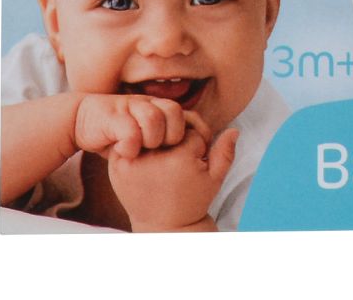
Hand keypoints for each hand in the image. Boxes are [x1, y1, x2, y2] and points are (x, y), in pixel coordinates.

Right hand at [73, 92, 186, 158]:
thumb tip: (189, 156)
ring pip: (154, 118)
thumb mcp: (142, 136)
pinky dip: (131, 144)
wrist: (84, 118)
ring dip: (152, 138)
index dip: (190, 133)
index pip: (187, 115)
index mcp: (158, 108)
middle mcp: (147, 104)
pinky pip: (129, 129)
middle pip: (174, 111)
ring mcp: (130, 108)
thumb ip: (161, 141)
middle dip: (173, 135)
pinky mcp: (112, 117)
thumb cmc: (116, 132)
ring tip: (145, 151)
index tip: (188, 154)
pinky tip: (127, 153)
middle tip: (163, 151)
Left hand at [108, 111, 239, 232]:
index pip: (192, 130)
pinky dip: (137, 142)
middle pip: (170, 124)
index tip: (197, 161)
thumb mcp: (214, 180)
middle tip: (179, 158)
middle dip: (178, 135)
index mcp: (180, 159)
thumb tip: (235, 130)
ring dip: (158, 136)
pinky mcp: (117, 166)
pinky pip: (130, 139)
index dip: (199, 142)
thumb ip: (226, 152)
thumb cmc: (191, 202)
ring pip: (151, 128)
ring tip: (163, 157)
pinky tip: (146, 156)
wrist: (162, 227)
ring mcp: (133, 162)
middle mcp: (154, 158)